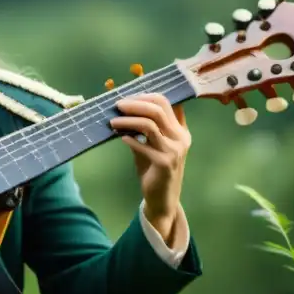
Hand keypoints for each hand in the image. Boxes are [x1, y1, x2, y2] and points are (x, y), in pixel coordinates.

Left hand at [109, 93, 190, 242]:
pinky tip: (120, 137)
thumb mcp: (151, 143)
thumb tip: (125, 105)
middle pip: (158, 109)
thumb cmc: (153, 167)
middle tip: (117, 105)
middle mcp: (180, 138)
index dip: (143, 96)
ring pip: (150, 125)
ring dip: (128, 121)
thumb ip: (144, 126)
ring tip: (112, 121)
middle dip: (134, 104)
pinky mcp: (165, 164)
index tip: (125, 98)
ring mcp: (174, 151)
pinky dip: (130, 139)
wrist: (162, 197)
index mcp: (180, 129)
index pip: (165, 102)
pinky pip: (144, 145)